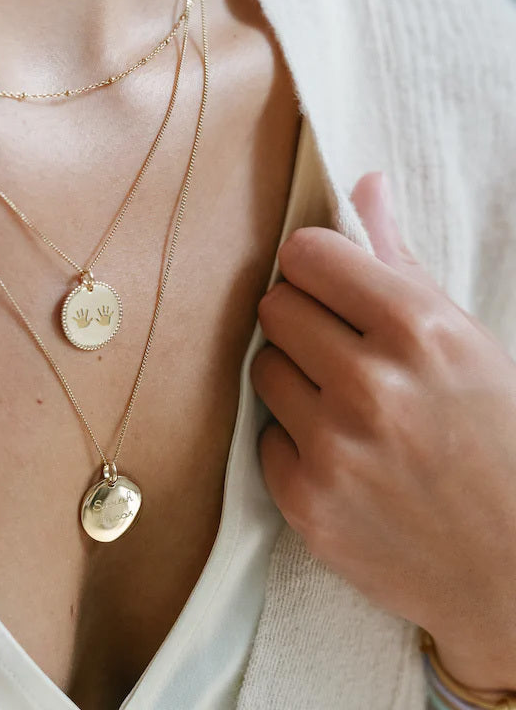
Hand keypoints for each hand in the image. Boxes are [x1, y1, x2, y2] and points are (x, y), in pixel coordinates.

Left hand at [251, 173, 515, 692]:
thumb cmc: (497, 439)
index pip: (306, 254)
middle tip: (337, 346)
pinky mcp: (306, 501)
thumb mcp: (466, 340)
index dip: (315, 266)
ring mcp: (334, 447)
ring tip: (339, 401)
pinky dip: (293, 440)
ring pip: (260, 367)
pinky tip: (338, 455)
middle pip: (273, 306)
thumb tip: (364, 184)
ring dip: (292, 376)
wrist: (512, 568)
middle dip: (301, 319)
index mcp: (419, 329)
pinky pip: (263, 436)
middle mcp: (370, 385)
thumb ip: (402, 260)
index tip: (327, 283)